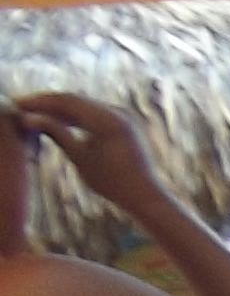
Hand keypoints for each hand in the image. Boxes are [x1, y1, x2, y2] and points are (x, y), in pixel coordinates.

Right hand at [13, 92, 165, 216]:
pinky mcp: (122, 123)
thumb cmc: (112, 183)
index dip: (39, 101)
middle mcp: (117, 112)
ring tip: (33, 113)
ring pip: (82, 105)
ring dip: (59, 109)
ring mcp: (122, 116)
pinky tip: (55, 120)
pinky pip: (93, 113)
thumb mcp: (80, 158)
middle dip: (46, 103)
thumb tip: (28, 118)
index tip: (18, 103)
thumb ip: (56, 133)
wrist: (145, 196)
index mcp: (108, 119)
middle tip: (21, 106)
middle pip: (74, 100)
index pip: (66, 101)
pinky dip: (74, 116)